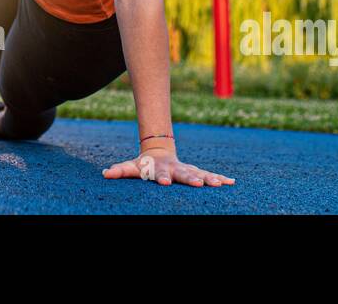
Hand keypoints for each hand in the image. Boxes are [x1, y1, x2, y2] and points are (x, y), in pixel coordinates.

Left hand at [102, 146, 235, 187]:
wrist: (158, 153)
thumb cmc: (143, 165)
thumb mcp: (131, 167)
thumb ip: (120, 170)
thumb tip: (105, 174)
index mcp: (159, 169)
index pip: (159, 174)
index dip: (160, 178)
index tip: (164, 183)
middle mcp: (175, 169)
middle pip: (183, 174)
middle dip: (190, 178)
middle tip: (197, 183)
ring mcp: (186, 169)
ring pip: (199, 173)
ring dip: (209, 178)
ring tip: (219, 183)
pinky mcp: (196, 172)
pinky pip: (209, 175)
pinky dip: (220, 178)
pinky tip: (231, 182)